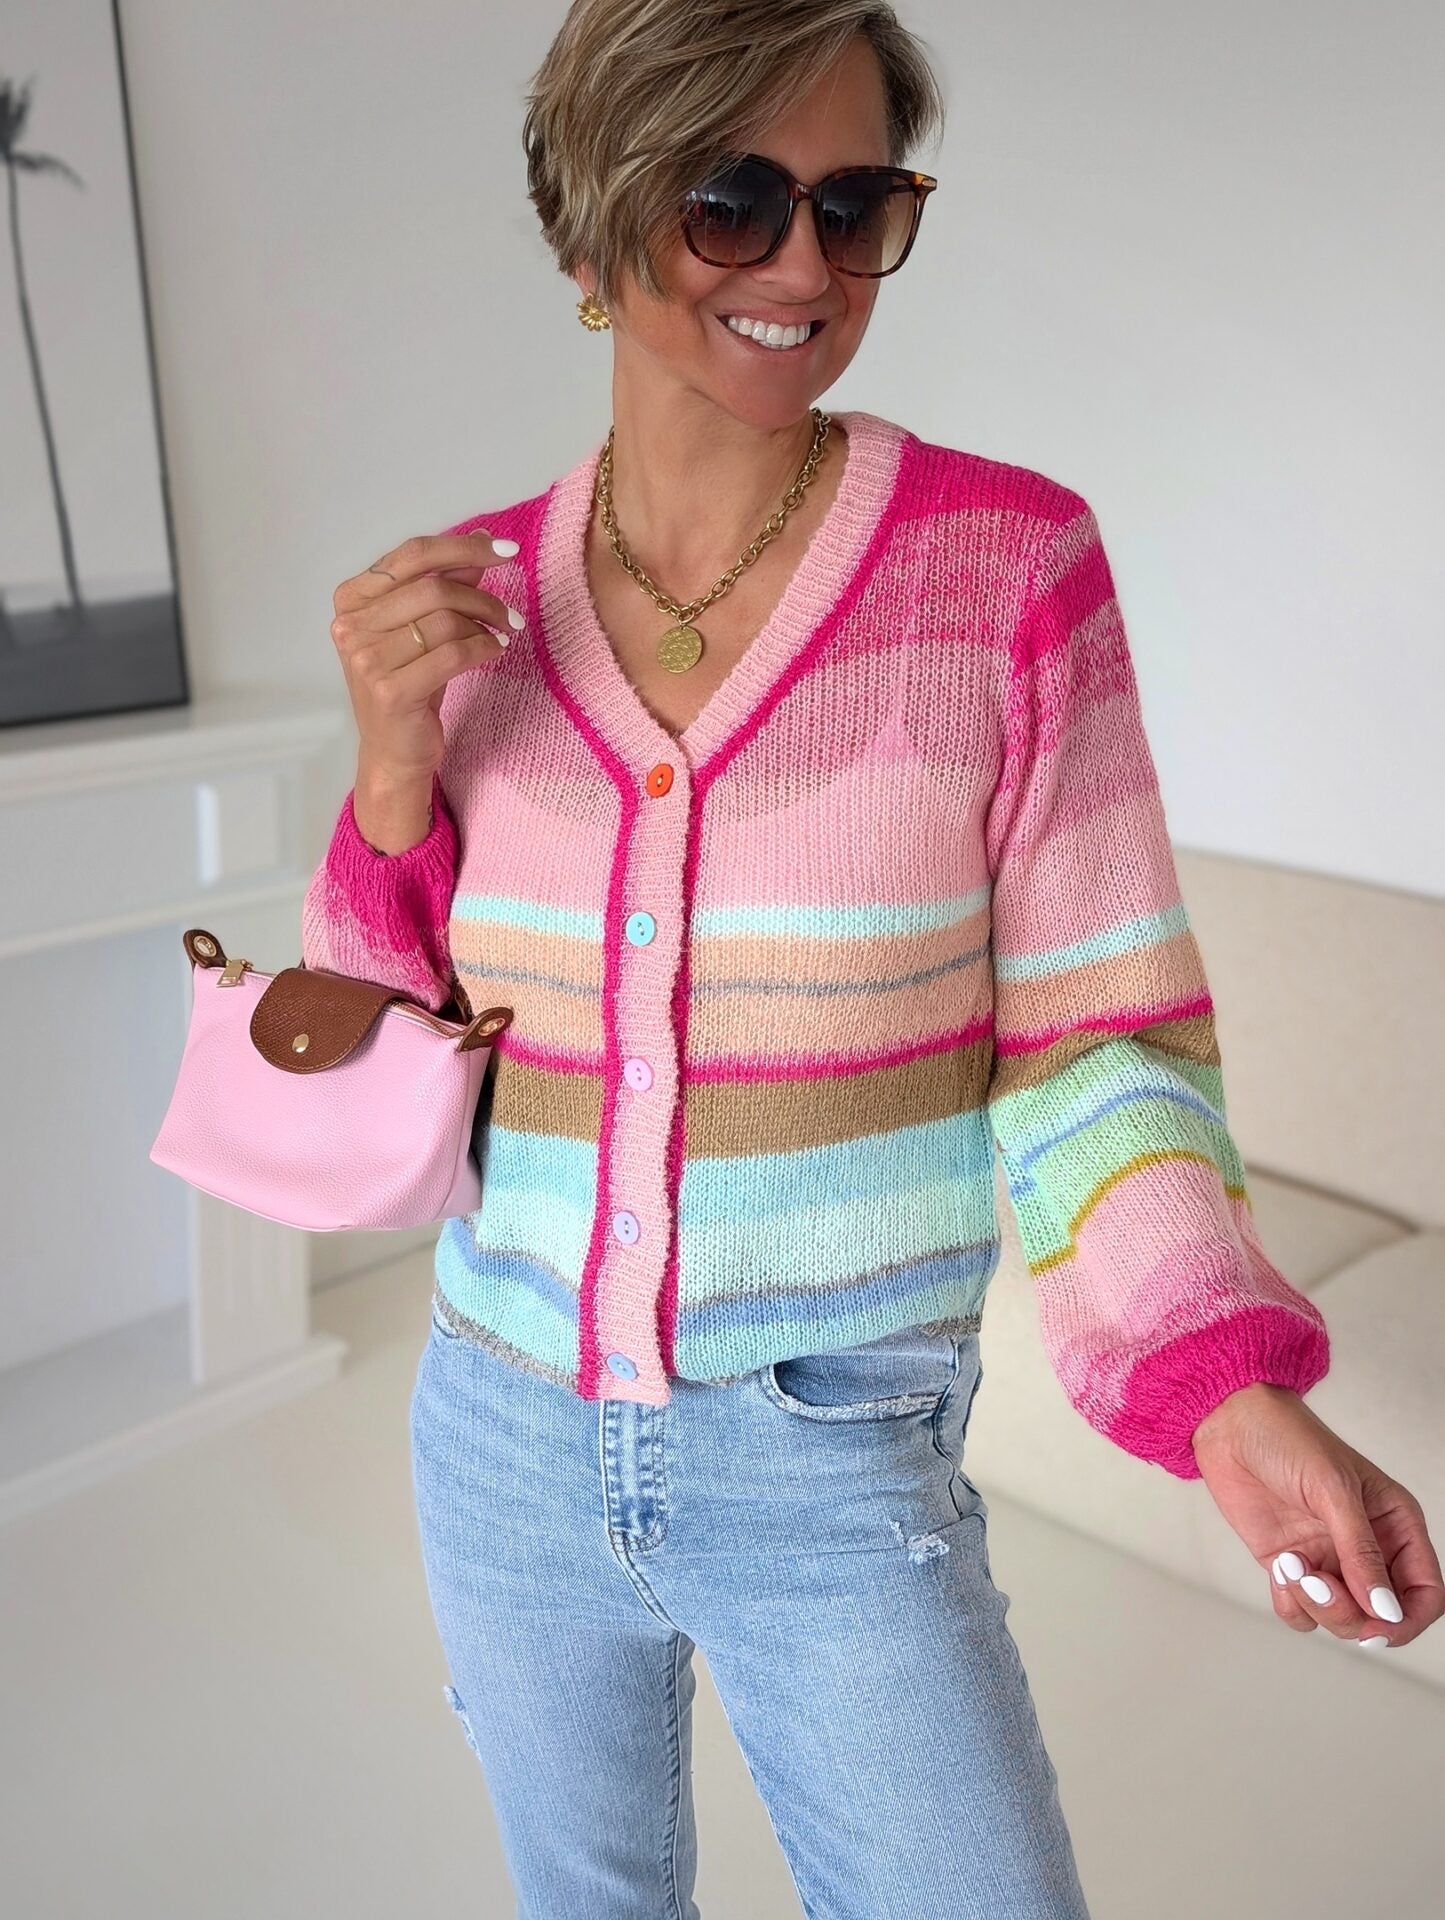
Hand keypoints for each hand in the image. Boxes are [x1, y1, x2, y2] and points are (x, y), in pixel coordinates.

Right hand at [329, 528, 523, 782]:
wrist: (394, 751)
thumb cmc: (410, 684)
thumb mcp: (425, 627)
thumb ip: (447, 582)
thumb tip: (483, 539)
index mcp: (352, 599)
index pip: (412, 555)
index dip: (463, 547)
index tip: (507, 550)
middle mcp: (351, 626)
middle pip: (433, 588)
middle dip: (482, 598)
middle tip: (511, 614)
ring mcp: (366, 660)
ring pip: (445, 621)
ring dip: (486, 626)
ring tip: (502, 635)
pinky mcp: (390, 691)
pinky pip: (453, 654)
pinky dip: (484, 649)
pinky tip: (496, 651)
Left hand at [1190, 1383, 1443, 1651]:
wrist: (1230, 1425)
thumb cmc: (1289, 1439)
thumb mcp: (1333, 1490)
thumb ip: (1361, 1551)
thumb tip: (1385, 1610)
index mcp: (1395, 1524)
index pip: (1425, 1593)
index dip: (1406, 1618)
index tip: (1374, 1621)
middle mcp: (1369, 1548)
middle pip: (1382, 1617)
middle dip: (1350, 1613)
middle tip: (1315, 1582)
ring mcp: (1330, 1561)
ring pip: (1342, 1621)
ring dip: (1315, 1605)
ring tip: (1290, 1564)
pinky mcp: (1294, 1568)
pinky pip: (1302, 1614)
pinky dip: (1290, 1603)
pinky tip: (1279, 1566)